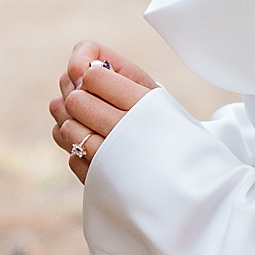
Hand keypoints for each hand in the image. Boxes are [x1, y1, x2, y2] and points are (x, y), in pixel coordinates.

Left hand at [49, 40, 154, 183]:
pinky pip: (72, 159)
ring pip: (67, 129)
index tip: (99, 81)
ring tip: (91, 126)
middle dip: (77, 97)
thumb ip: (109, 70)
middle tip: (91, 103)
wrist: (186, 174)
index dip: (90, 75)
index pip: (93, 76)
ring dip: (73, 125)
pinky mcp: (102, 184)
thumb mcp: (148, 89)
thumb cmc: (159, 122)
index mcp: (145, 102)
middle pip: (76, 101)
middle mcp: (129, 131)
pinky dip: (78, 152)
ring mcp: (113, 160)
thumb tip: (74, 72)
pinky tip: (94, 149)